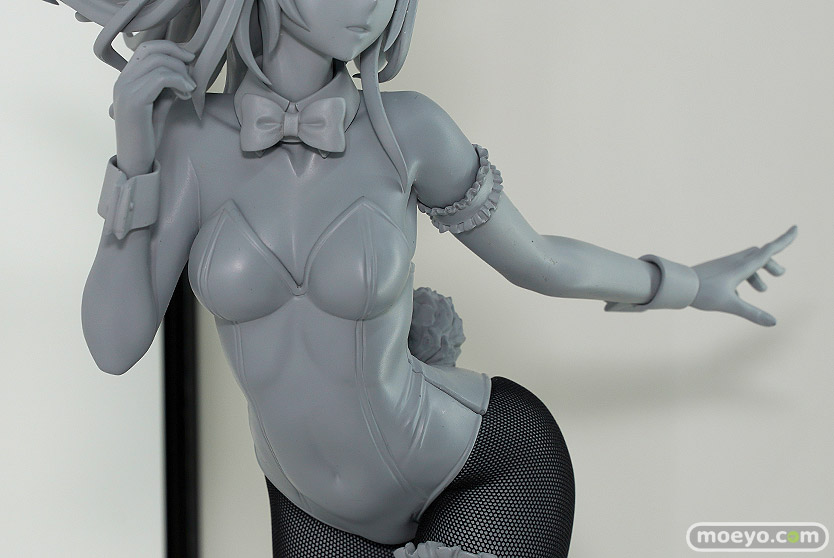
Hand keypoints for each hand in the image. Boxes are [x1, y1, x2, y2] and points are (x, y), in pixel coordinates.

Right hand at [113, 40, 194, 177]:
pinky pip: (161, 77)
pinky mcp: (133, 100)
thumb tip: (182, 71)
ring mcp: (125, 89)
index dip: (170, 47)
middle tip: (191, 78)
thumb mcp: (159, 105)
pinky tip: (185, 95)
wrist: (136, 160)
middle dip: (179, 59)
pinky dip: (179, 82)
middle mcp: (121, 80)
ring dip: (181, 73)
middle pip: (153, 50)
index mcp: (125, 79)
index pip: (146, 48)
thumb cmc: (148, 136)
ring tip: (188, 91)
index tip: (190, 58)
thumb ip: (166, 87)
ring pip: (159, 62)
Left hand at [691, 226, 796, 325]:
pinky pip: (734, 269)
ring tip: (762, 290)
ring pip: (747, 262)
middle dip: (771, 263)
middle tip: (780, 274)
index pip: (768, 250)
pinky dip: (743, 278)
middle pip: (759, 255)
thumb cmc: (703, 293)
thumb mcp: (730, 304)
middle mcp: (734, 262)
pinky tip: (737, 295)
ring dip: (758, 273)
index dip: (784, 240)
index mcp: (742, 266)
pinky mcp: (715, 269)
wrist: (678, 285)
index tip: (796, 227)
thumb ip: (752, 313)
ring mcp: (724, 264)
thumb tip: (774, 322)